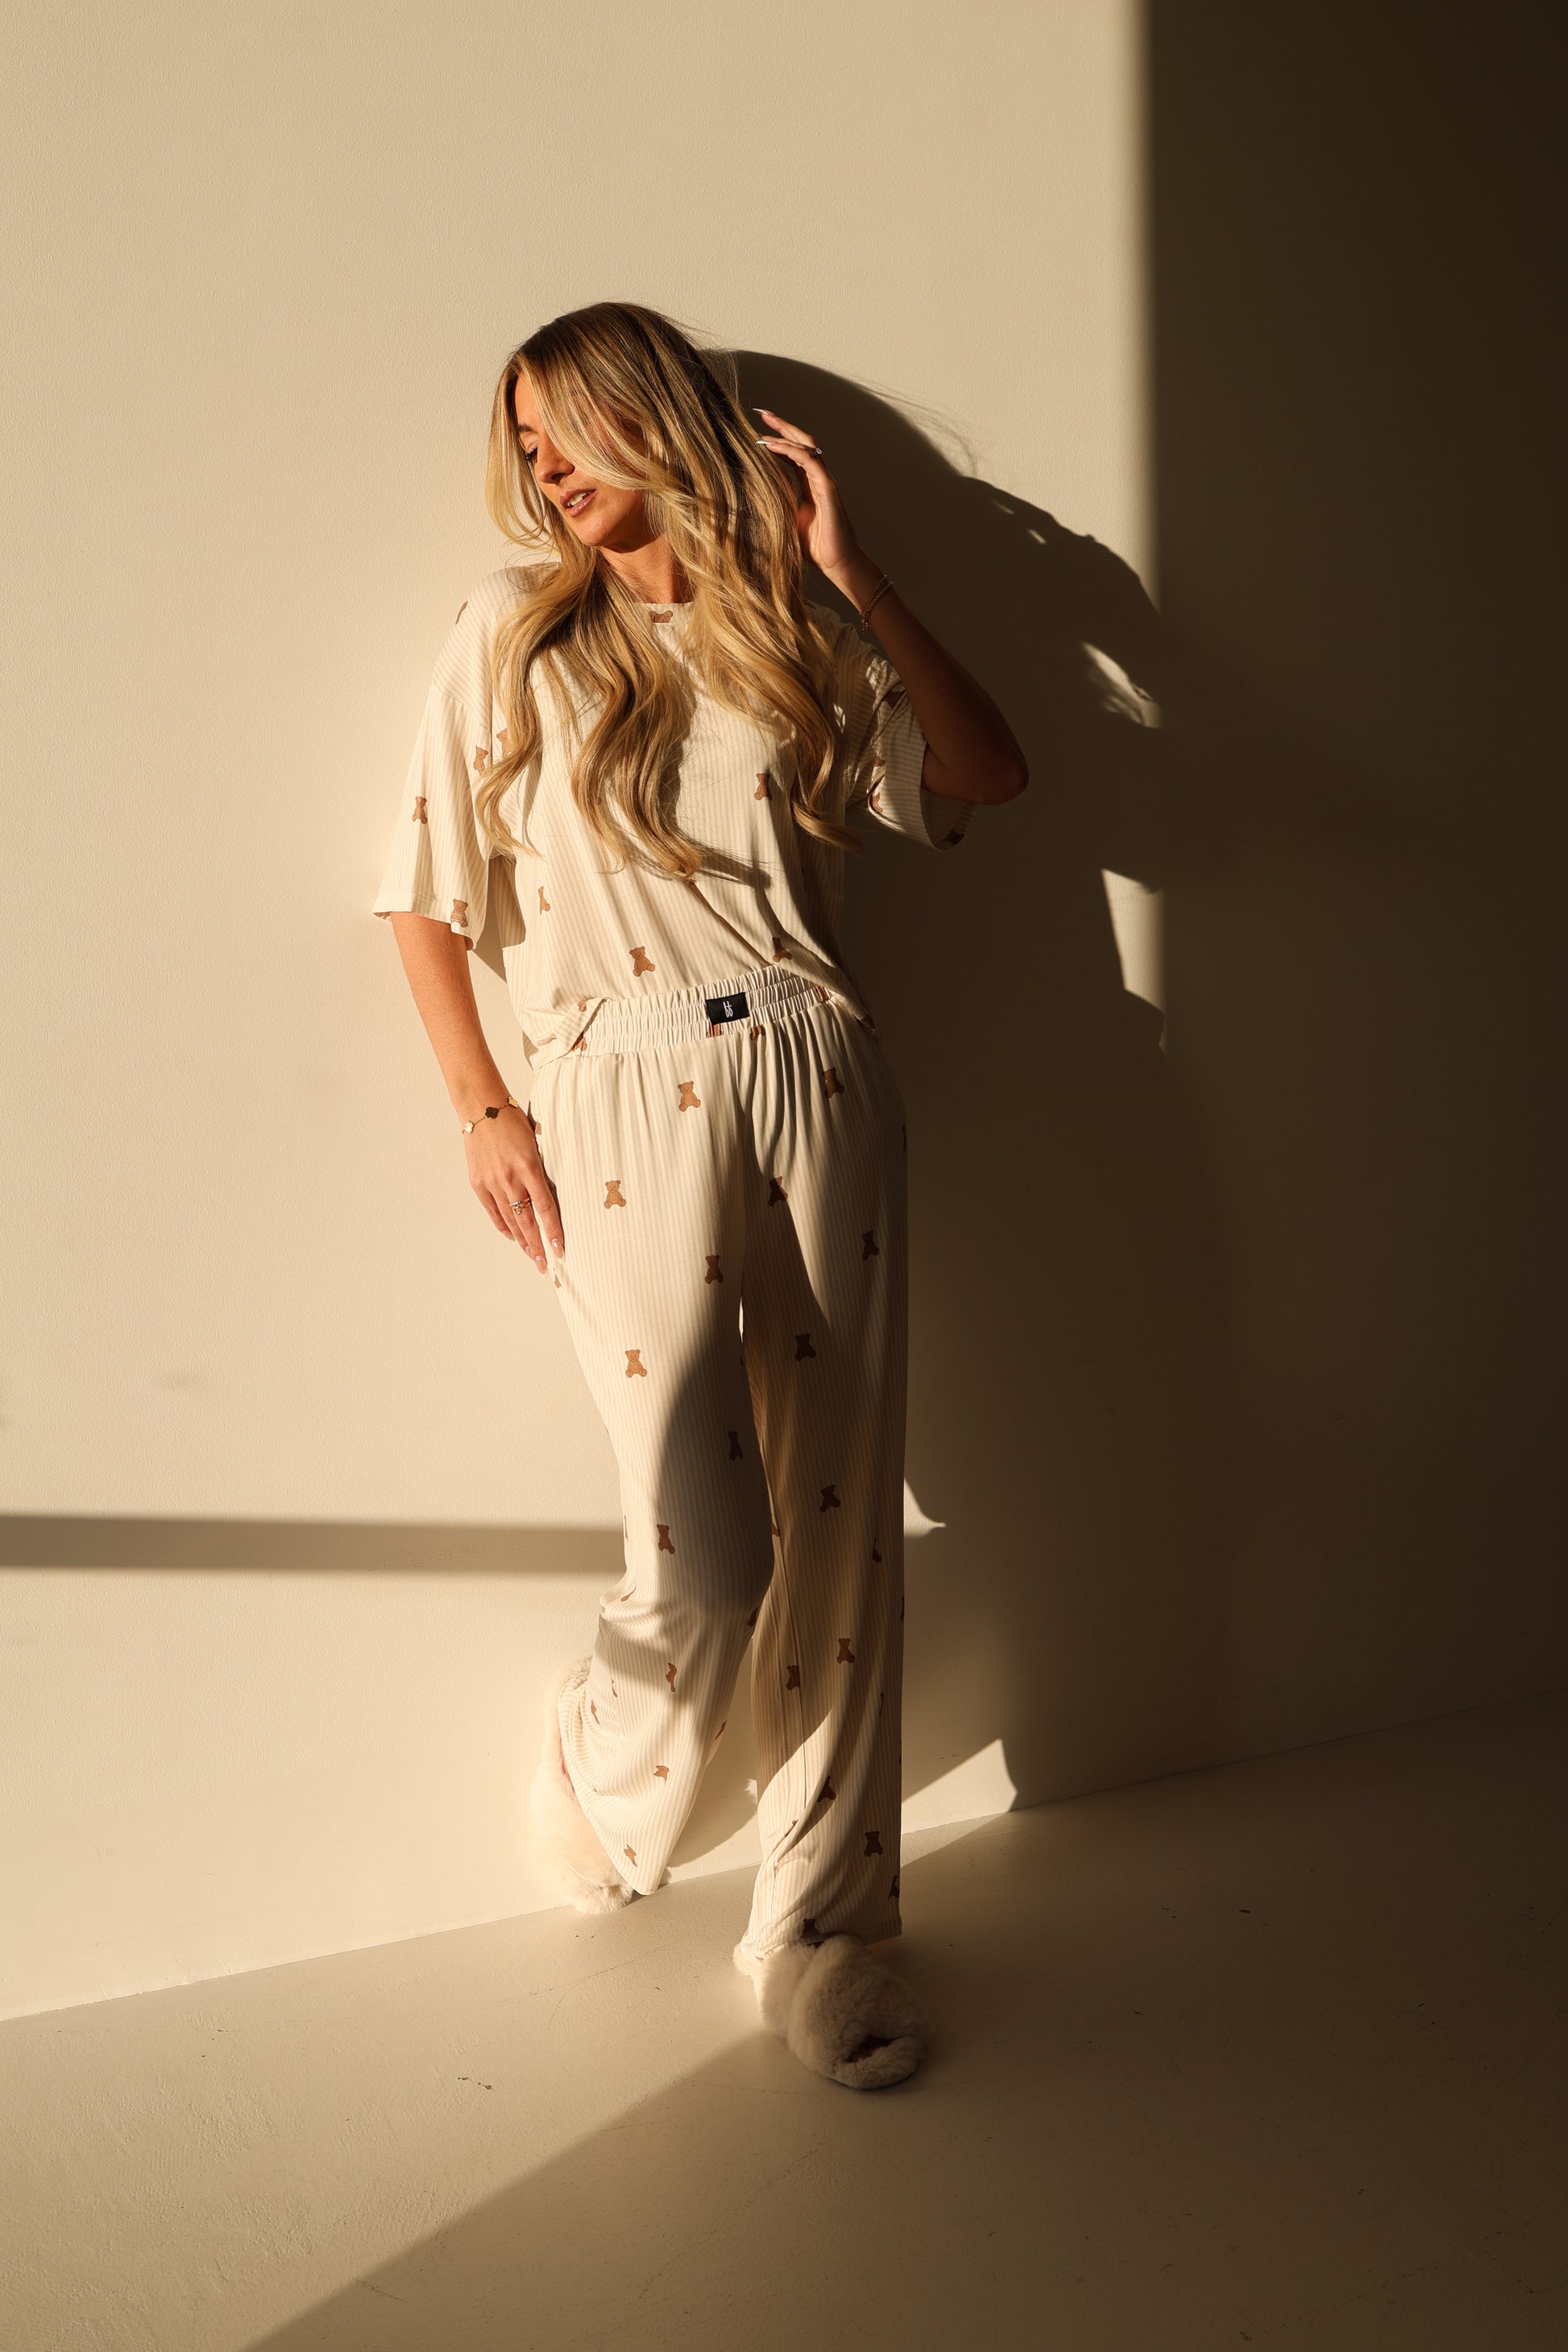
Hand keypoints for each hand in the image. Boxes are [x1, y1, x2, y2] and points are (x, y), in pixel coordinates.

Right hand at [463, 1104, 563, 1272]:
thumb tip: (552, 1194)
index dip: (554, 1231)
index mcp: (530, 1167)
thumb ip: (542, 1170)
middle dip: (538, 1246)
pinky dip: (503, 1226)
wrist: (482, 1109)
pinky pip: (493, 1211)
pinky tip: (512, 1236)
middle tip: (546, 1264)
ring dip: (522, 1241)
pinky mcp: (478, 1183)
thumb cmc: (513, 1121)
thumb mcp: (537, 1143)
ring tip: (532, 1255)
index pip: (545, 1208)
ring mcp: (492, 1183)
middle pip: (527, 1221)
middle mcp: (510, 1179)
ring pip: (510, 1220)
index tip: (561, 1248)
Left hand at [754, 407, 864, 585]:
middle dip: (782, 425)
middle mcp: (817, 477)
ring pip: (806, 446)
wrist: (836, 563)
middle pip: (800, 442)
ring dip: (784, 434)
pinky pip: (810, 461)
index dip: (776, 439)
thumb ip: (773, 506)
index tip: (757, 429)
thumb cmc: (813, 547)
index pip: (792, 453)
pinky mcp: (828, 488)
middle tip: (761, 413)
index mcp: (808, 483)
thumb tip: (747, 501)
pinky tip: (774, 446)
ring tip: (764, 425)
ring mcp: (824, 480)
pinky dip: (791, 451)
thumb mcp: (785, 521)